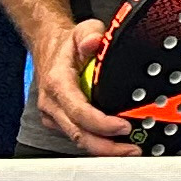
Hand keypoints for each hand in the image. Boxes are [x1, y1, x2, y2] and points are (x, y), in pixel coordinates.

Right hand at [37, 22, 139, 157]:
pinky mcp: (59, 122)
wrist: (47, 48)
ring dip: (104, 149)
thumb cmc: (67, 44)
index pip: (78, 112)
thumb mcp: (81, 30)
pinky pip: (79, 136)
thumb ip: (90, 34)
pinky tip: (117, 143)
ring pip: (78, 140)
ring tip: (130, 150)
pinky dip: (98, 142)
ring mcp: (54, 116)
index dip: (101, 124)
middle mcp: (52, 104)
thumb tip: (94, 43)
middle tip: (133, 149)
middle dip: (107, 147)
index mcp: (57, 84)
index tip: (124, 127)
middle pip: (78, 135)